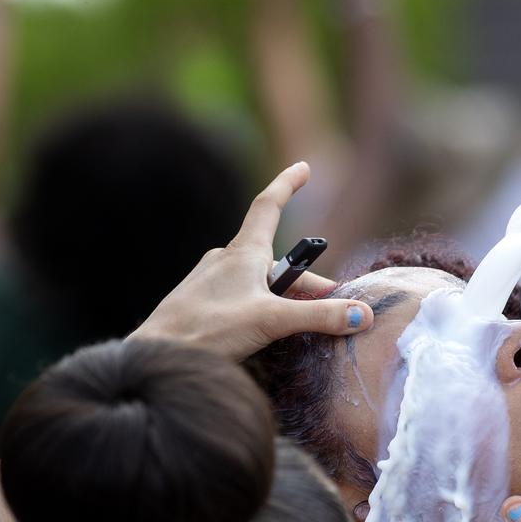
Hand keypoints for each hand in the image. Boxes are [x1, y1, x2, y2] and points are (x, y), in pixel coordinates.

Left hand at [129, 163, 373, 359]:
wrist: (156, 354)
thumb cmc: (208, 330)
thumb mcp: (272, 321)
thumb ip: (320, 317)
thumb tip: (364, 315)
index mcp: (243, 252)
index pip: (268, 205)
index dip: (287, 184)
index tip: (303, 167)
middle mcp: (227, 260)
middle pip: (279, 262)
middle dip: (308, 283)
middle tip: (333, 308)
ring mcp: (213, 282)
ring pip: (262, 283)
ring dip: (287, 300)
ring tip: (300, 328)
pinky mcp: (204, 304)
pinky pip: (245, 298)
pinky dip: (265, 310)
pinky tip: (267, 334)